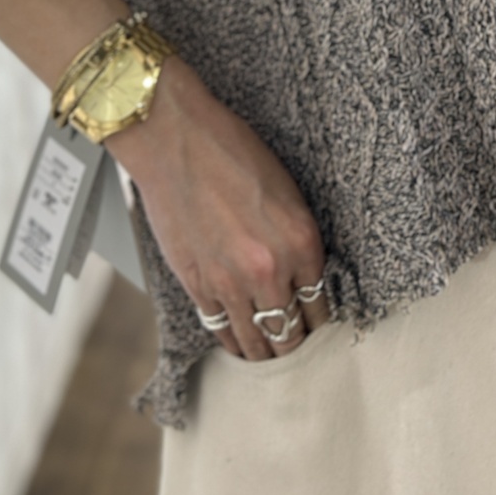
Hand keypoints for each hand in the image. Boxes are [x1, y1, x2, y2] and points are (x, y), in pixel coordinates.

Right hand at [106, 56, 331, 360]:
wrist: (175, 138)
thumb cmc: (230, 150)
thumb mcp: (285, 189)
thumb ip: (296, 238)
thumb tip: (301, 276)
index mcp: (302, 240)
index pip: (320, 304)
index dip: (320, 321)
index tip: (318, 325)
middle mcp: (271, 269)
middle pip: (290, 332)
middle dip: (295, 343)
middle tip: (296, 346)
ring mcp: (231, 282)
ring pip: (256, 341)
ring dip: (265, 352)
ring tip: (271, 356)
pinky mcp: (197, 285)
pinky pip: (221, 330)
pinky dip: (232, 340)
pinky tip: (239, 343)